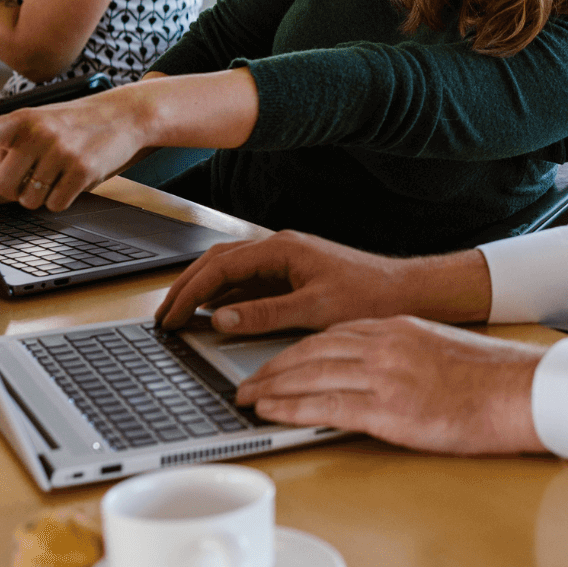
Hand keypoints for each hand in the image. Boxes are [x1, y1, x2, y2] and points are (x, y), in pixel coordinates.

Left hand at [0, 92, 149, 211]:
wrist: (124, 115)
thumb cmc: (74, 125)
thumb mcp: (38, 128)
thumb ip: (8, 154)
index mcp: (18, 121)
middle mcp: (36, 132)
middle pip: (2, 185)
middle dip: (15, 190)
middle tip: (33, 176)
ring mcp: (59, 150)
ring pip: (28, 199)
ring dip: (40, 196)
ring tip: (58, 172)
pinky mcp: (82, 169)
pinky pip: (55, 204)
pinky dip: (61, 199)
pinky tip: (74, 179)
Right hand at [154, 231, 491, 332]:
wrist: (404, 291)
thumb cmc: (368, 295)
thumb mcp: (314, 309)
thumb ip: (265, 313)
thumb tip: (220, 318)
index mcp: (281, 249)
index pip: (219, 266)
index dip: (189, 292)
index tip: (169, 317)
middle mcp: (279, 248)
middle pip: (217, 262)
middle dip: (186, 288)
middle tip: (164, 317)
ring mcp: (285, 260)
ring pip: (230, 269)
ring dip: (203, 290)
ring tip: (180, 315)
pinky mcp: (292, 274)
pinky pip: (247, 281)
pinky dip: (224, 296)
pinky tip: (215, 315)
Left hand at [240, 316, 546, 455]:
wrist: (519, 390)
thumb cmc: (489, 378)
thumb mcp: (439, 349)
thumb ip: (404, 352)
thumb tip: (379, 369)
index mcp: (397, 328)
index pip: (332, 335)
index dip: (296, 350)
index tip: (276, 362)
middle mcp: (384, 345)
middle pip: (312, 351)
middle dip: (273, 367)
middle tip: (246, 382)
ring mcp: (384, 376)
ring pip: (310, 375)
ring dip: (271, 387)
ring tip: (246, 399)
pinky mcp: (388, 409)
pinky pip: (325, 406)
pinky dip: (291, 408)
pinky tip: (270, 412)